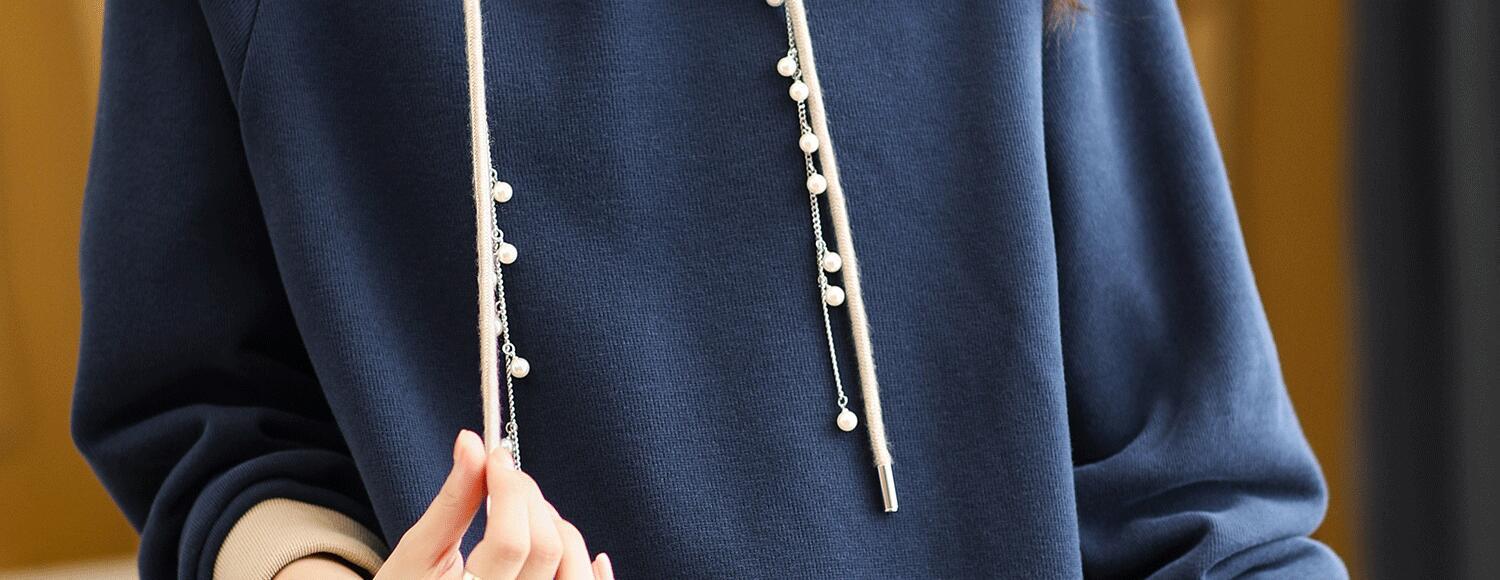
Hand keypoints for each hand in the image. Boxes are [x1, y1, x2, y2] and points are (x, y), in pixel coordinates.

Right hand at [279, 430, 613, 579]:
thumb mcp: (418, 549)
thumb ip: (452, 499)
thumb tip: (472, 443)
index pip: (511, 542)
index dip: (509, 489)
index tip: (496, 458)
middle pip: (545, 547)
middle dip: (529, 498)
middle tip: (505, 477)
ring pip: (573, 566)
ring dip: (557, 525)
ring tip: (525, 512)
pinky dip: (590, 566)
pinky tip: (580, 545)